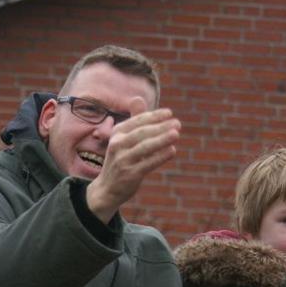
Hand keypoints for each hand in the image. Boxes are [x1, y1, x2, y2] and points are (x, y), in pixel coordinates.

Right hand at [86, 98, 180, 222]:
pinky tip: (172, 150)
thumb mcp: (123, 138)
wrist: (107, 188)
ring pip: (145, 147)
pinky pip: (147, 164)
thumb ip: (133, 120)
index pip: (137, 121)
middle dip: (160, 127)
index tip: (170, 113)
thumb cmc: (121, 158)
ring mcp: (122, 160)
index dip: (154, 116)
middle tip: (177, 123)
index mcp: (117, 133)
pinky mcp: (129, 175)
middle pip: (142, 133)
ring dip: (162, 140)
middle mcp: (117, 145)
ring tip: (176, 134)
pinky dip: (160, 156)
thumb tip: (138, 98)